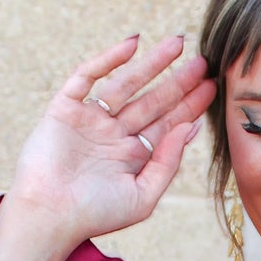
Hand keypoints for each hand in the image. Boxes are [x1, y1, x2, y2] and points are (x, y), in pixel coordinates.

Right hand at [4, 34, 215, 254]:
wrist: (48, 217)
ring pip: (126, 84)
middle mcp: (114, 135)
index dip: (189, 105)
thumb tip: (190, 127)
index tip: (211, 87)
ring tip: (177, 43)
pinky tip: (132, 46)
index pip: (167, 125)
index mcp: (132, 157)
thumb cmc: (94, 215)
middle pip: (152, 102)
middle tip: (203, 62)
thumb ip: (167, 164)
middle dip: (177, 82)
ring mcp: (90, 120)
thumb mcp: (142, 197)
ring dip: (151, 64)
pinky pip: (88, 77)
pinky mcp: (65, 109)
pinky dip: (107, 60)